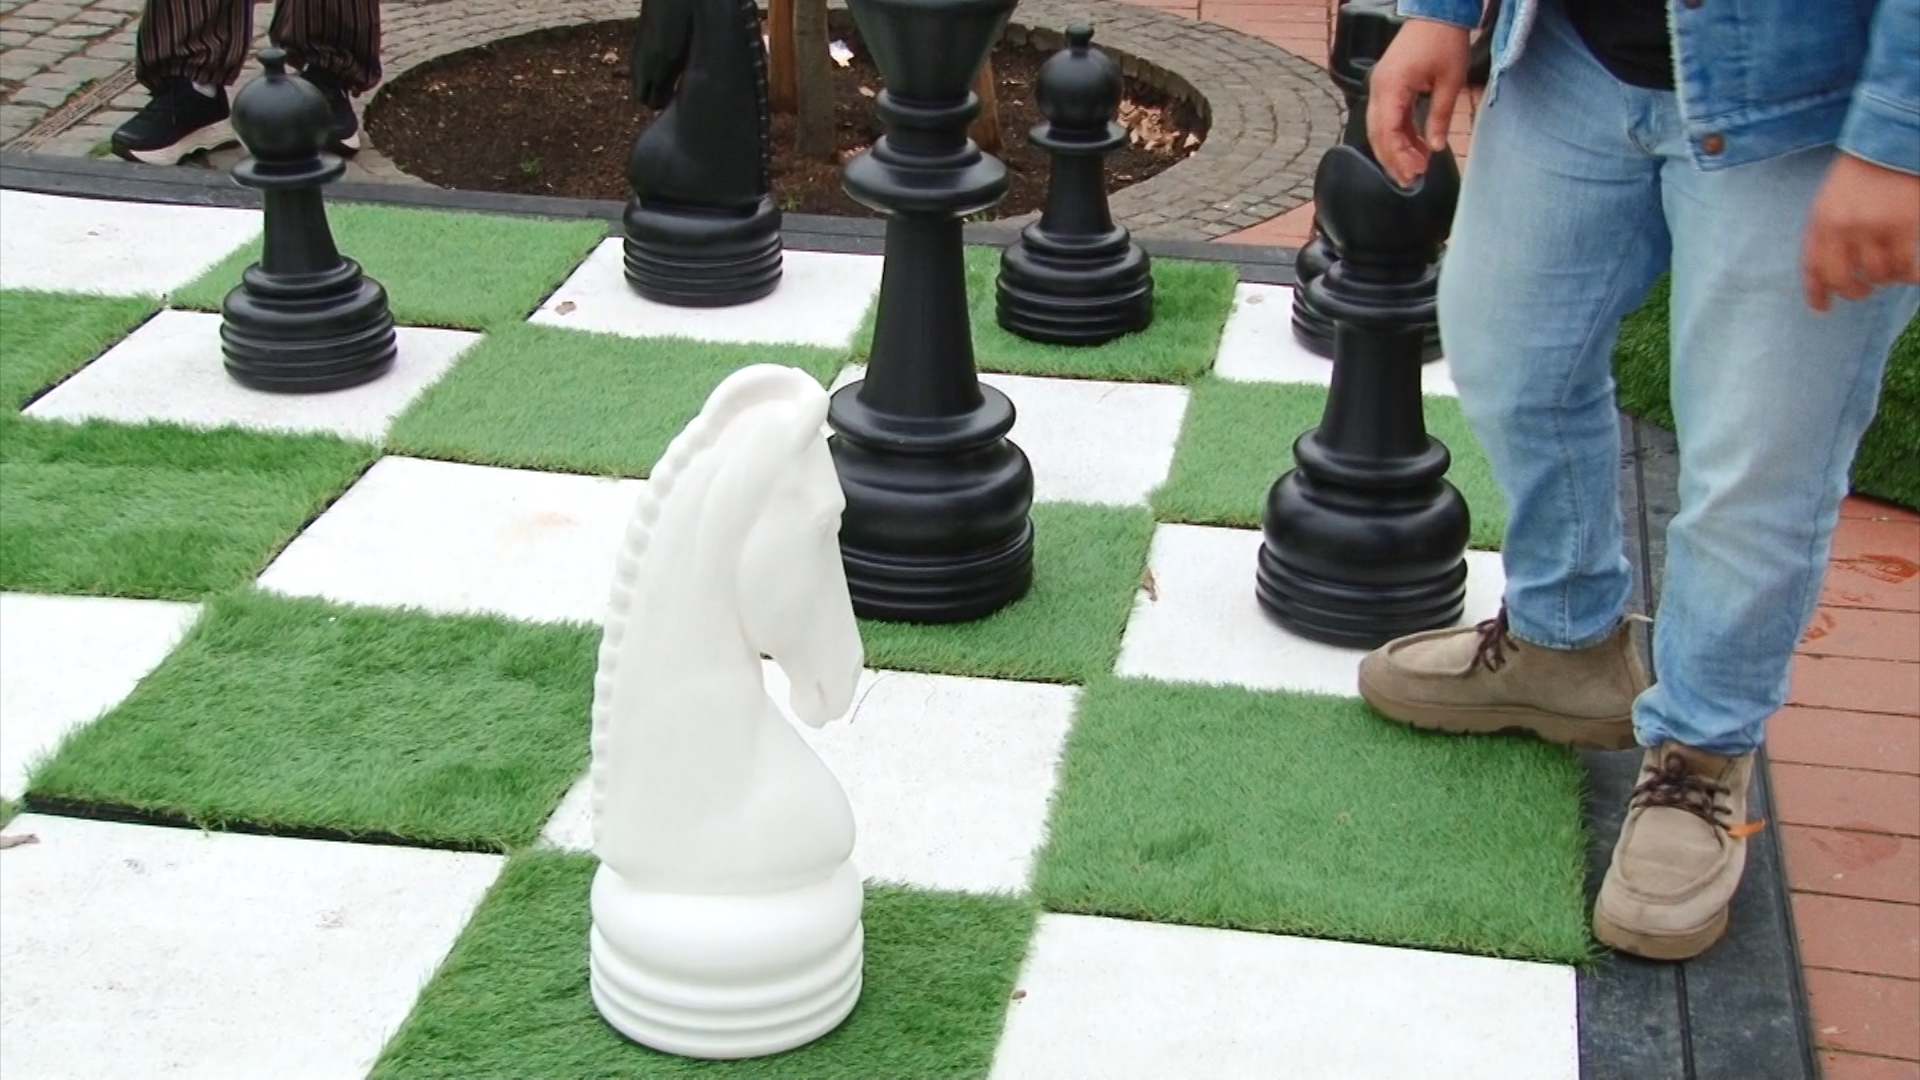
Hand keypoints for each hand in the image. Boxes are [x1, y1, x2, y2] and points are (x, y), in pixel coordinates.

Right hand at [1365, 19, 1472, 186]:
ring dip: (1395, 149)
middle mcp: (1378, 89)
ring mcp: (1380, 87)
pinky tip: (1414, 147)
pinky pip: (1387, 117)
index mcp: (1391, 87)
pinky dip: (1398, 134)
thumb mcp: (1450, 81)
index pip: (1387, 132)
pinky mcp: (1387, 86)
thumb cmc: (1444, 41)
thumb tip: (1436, 148)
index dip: (1399, 155)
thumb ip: (1440, 116)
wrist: (1437, 13)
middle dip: (1393, 159)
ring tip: (1415, 167)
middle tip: (1410, 180)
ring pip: (1379, 129)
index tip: (1416, 172)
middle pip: (1378, 135)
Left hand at [1802, 153, 1919, 312]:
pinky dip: (1909, 276)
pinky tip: (1911, 275)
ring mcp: (1875, 228)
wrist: (1891, 141)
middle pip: (1842, 279)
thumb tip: (1828, 270)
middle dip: (1853, 292)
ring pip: (1877, 274)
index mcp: (1821, 220)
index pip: (1812, 267)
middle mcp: (1843, 228)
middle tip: (1864, 291)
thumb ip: (1827, 230)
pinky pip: (1906, 266)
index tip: (1822, 308)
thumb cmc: (1861, 172)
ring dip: (1884, 280)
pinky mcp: (1905, 226)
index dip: (1816, 292)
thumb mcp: (1830, 199)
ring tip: (1889, 274)